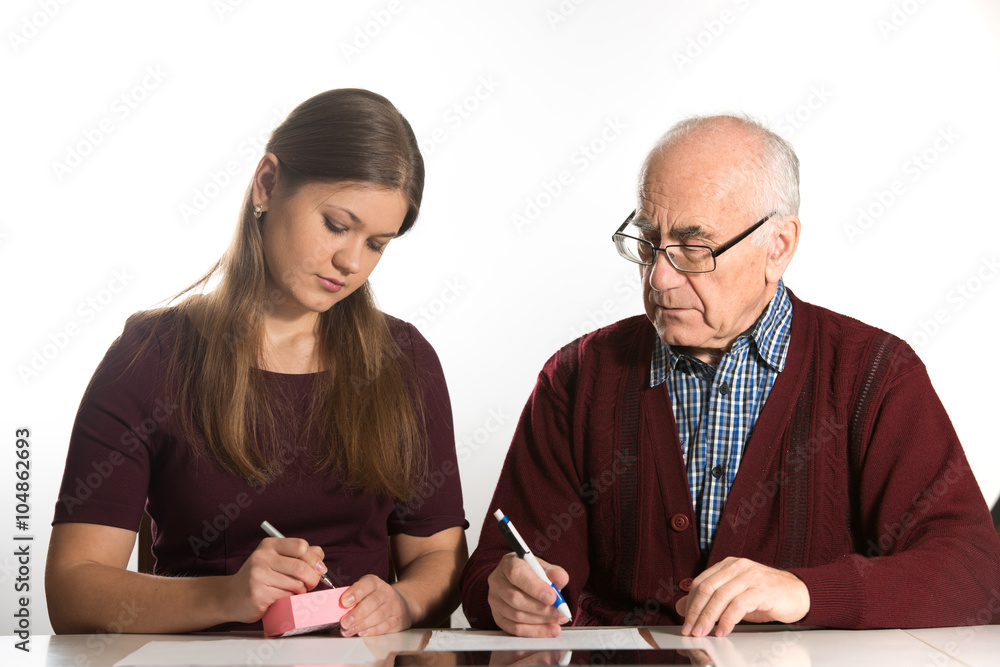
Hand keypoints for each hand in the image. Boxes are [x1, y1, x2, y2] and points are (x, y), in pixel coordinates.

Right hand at [223, 537, 327, 623]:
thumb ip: (298, 556)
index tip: (318, 568)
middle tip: (311, 584)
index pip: (302, 546)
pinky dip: (291, 600)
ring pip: (296, 584)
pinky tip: (282, 599)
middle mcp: (262, 557)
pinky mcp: (258, 594)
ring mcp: (258, 575)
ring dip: (301, 591)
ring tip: (294, 591)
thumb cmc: (259, 578)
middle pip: (301, 567)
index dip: (314, 559)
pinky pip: (286, 597)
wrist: (230, 597)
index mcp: (269, 545)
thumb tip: (320, 557)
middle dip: (312, 578)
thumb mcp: (276, 559)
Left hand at [338, 574, 412, 635]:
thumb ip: (352, 598)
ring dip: (361, 625)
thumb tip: (334, 609)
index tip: (344, 602)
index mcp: (375, 583)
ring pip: (378, 615)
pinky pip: (385, 626)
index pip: (367, 584)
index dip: (355, 592)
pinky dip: (372, 631)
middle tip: (344, 622)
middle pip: (372, 602)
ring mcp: (393, 606)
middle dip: (356, 614)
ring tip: (348, 630)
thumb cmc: (376, 598)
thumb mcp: (365, 592)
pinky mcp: (396, 620)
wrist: (400, 603)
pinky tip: (362, 632)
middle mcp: (385, 593)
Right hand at [487, 552, 570, 637]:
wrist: (521, 582)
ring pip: (516, 616)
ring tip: (558, 620)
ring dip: (541, 621)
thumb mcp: (545, 568)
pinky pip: (515, 629)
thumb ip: (554, 572)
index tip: (552, 597)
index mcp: (509, 563)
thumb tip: (560, 578)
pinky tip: (549, 629)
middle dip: (542, 608)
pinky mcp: (498, 617)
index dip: (535, 588)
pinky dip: (535, 631)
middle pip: (516, 598)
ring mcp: (495, 600)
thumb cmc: (532, 574)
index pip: (517, 574)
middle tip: (559, 612)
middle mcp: (497, 581)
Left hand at [675, 557, 809, 636]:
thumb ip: (710, 600)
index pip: (700, 582)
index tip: (684, 621)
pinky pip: (739, 605)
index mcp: (727, 565)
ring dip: (708, 617)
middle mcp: (737, 567)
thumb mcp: (734, 597)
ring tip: (703, 633)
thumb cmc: (766, 595)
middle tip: (690, 630)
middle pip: (707, 588)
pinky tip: (723, 631)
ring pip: (721, 596)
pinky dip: (727, 620)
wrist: (799, 594)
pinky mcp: (762, 589)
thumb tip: (682, 607)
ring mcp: (750, 576)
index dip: (689, 603)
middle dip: (695, 611)